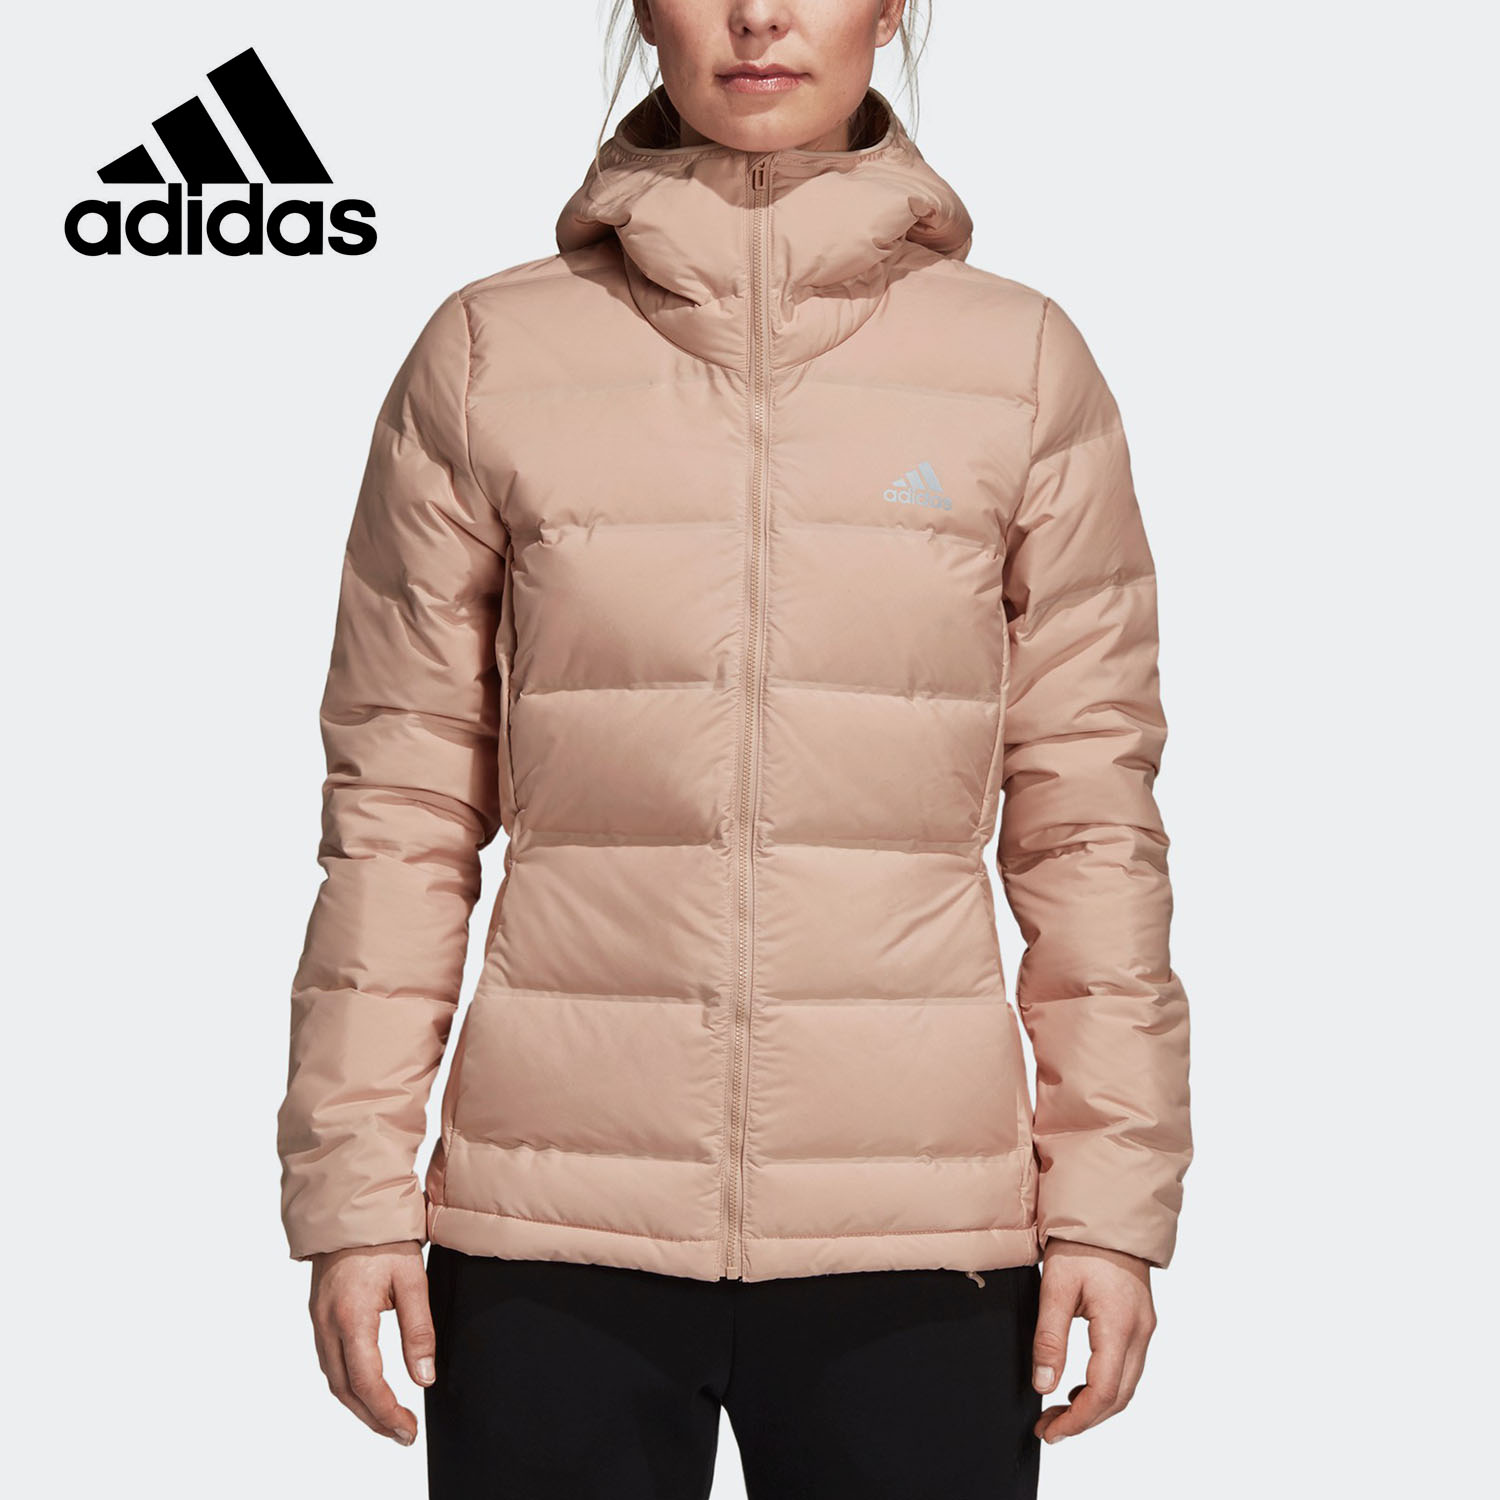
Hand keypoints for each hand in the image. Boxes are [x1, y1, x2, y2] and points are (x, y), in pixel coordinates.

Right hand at [308, 1241, 435, 1444]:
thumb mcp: (412, 1280)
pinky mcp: (318, 1315)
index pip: (367, 1382)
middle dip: (373, 1418)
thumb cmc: (384, 1239)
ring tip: (387, 1419)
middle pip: (345, 1390)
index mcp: (352, 1318)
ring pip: (334, 1379)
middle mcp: (327, 1325)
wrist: (350, 1207)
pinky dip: (348, 1384)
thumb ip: (418, 1330)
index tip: (408, 1429)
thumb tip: (423, 1378)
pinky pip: (329, 1361)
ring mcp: (318, 1321)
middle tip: (401, 1433)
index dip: (387, 1412)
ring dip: (359, 1405)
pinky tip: (366, 1387)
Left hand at [1031, 1240, 1156, 1442]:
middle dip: (1085, 1420)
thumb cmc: (1082, 1242)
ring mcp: (1144, 1327)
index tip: (1050, 1431)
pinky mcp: (1140, 1321)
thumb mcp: (1056, 1286)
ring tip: (1060, 1412)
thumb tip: (1043, 1386)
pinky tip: (1080, 1386)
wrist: (1108, 1210)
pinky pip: (1128, 1366)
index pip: (1102, 1392)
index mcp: (1120, 1325)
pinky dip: (1106, 1386)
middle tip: (1050, 1428)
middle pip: (1119, 1396)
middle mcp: (1140, 1331)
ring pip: (1126, 1385)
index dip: (1076, 1419)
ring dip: (1096, 1406)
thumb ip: (1050, 1338)